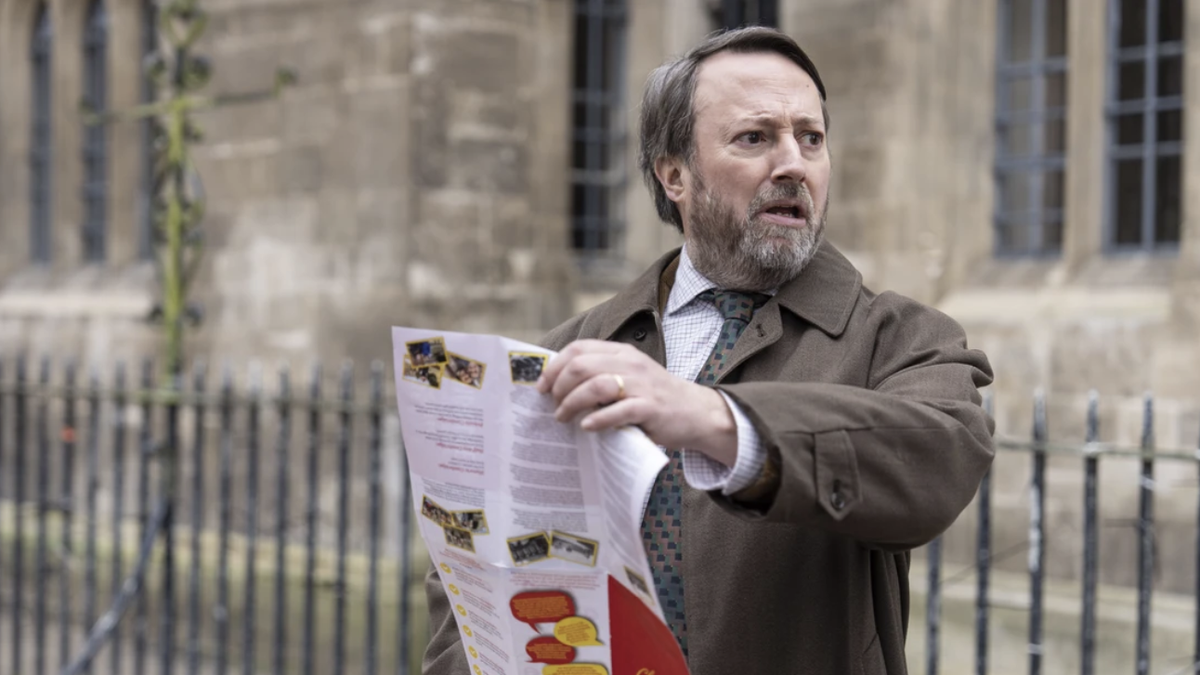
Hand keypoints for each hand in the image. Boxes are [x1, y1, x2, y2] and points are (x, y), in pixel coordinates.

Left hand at [535, 339, 738, 465]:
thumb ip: (601, 374)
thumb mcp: (629, 375)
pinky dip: (598, 419)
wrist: (696, 412)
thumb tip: (558, 385)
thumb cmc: (654, 397)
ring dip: (572, 403)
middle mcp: (631, 363)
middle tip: (553, 405)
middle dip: (559, 386)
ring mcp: (642, 385)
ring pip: (596, 386)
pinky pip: (619, 411)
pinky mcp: (651, 408)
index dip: (554, 366)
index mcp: (622, 352)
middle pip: (582, 366)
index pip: (579, 349)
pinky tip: (587, 427)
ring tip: (563, 418)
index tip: (541, 386)